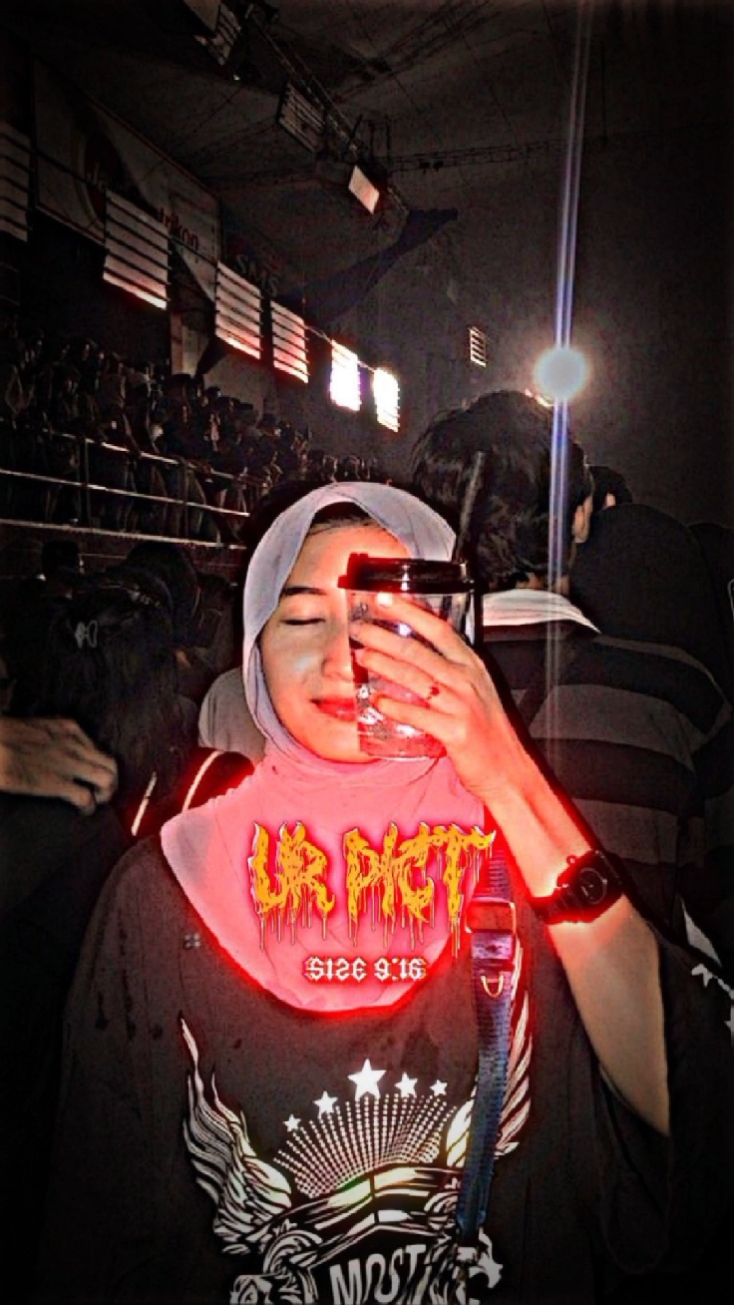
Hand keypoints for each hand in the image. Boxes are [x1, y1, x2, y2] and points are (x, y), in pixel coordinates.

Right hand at [0, 717, 118, 813]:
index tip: (91, 771)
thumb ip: (50, 737)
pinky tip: (83, 811)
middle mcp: (75, 743)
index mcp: (68, 727)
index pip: (96, 746)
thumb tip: (49, 752)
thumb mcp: (36, 727)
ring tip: (98, 801)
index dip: (97, 762)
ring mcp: (69, 763)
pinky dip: (88, 807)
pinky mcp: (58, 782)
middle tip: (103, 791)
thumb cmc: (5, 735)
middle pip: (110, 763)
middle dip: (112, 780)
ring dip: (106, 793)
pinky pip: (86, 797)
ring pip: (107, 779)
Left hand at [351, 594, 527, 803]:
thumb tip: (410, 654)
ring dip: (385, 664)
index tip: (385, 599)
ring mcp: (462, 705)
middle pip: (421, 651)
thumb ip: (449, 671)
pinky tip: (377, 701)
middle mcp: (468, 681)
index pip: (440, 630)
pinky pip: (419, 715)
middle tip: (359, 628)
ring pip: (416, 678)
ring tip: (361, 656)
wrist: (507, 768)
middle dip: (386, 636)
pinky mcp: (455, 732)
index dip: (411, 612)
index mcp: (472, 666)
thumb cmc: (486, 730)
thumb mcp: (475, 690)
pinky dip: (395, 707)